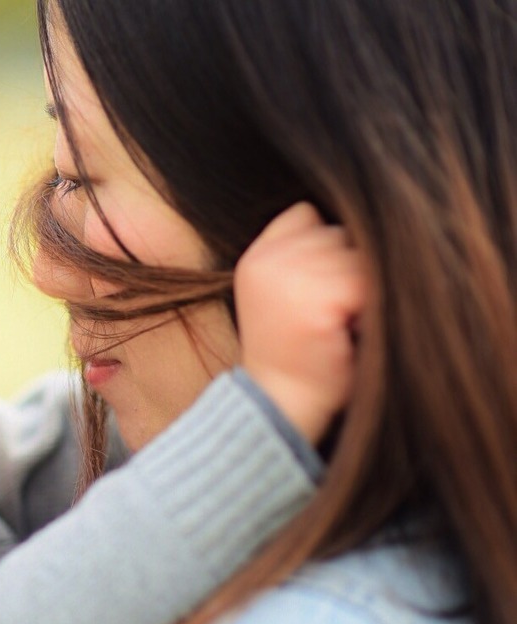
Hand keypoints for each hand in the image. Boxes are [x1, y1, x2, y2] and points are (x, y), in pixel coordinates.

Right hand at [235, 202, 368, 444]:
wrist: (279, 405)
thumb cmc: (292, 355)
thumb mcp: (281, 294)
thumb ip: (300, 257)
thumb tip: (357, 224)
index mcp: (256, 258)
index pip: (305, 217)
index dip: (321, 248)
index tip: (317, 290)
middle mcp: (269, 260)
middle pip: (337, 234)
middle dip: (345, 268)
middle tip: (331, 313)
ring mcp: (292, 275)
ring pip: (357, 254)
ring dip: (360, 287)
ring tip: (340, 322)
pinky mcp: (321, 297)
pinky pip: (368, 282)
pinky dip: (367, 307)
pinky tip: (347, 330)